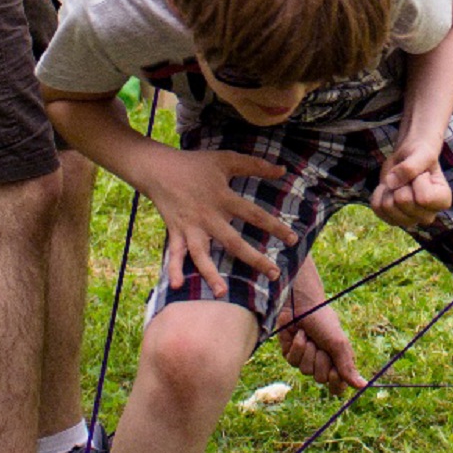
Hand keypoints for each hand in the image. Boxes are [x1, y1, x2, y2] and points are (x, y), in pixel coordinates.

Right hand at [148, 149, 294, 296]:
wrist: (159, 168)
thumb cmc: (196, 164)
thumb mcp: (227, 159)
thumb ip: (255, 165)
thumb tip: (283, 169)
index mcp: (223, 198)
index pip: (255, 215)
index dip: (275, 227)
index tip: (293, 240)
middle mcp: (208, 217)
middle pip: (233, 242)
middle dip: (254, 259)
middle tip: (274, 274)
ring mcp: (191, 227)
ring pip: (202, 254)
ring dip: (210, 274)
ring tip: (222, 293)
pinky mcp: (175, 233)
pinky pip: (174, 254)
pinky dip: (173, 269)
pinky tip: (176, 287)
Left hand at [276, 287, 363, 393]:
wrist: (303, 304)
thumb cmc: (324, 321)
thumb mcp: (338, 343)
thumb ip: (347, 367)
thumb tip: (363, 386)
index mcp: (337, 362)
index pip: (337, 387)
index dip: (335, 383)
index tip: (334, 371)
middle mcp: (321, 363)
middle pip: (320, 379)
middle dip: (321, 360)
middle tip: (322, 345)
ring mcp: (304, 359)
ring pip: (304, 370)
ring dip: (308, 350)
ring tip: (310, 336)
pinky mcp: (289, 353)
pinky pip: (291, 360)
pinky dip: (296, 345)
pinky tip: (299, 334)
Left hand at [371, 137, 451, 228]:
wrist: (408, 157)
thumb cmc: (420, 153)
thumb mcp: (421, 153)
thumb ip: (411, 166)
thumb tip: (391, 183)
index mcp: (442, 201)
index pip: (424, 198)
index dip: (418, 180)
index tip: (423, 173)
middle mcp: (428, 215)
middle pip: (403, 201)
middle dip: (402, 182)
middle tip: (409, 177)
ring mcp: (410, 220)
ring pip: (388, 206)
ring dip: (390, 188)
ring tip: (400, 182)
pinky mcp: (392, 219)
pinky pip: (377, 207)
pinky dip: (379, 193)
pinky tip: (390, 188)